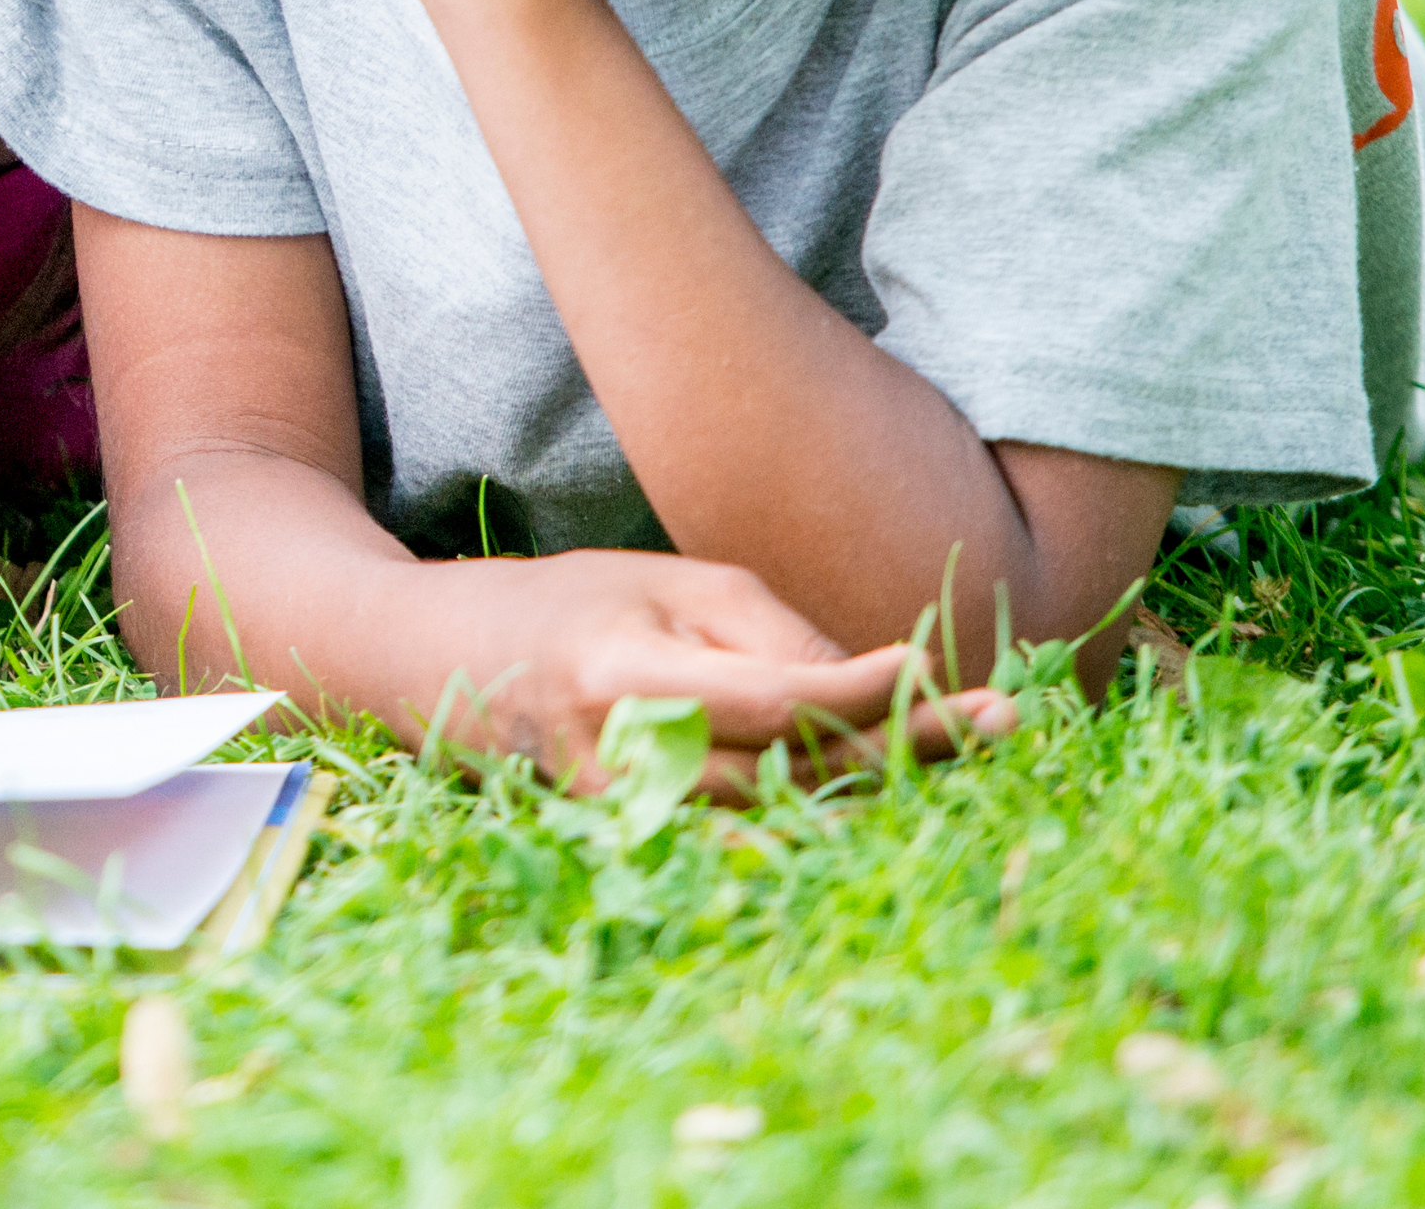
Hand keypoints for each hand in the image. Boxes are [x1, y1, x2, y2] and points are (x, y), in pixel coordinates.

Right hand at [408, 548, 1013, 800]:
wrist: (420, 664)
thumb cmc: (559, 604)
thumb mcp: (660, 581)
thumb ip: (764, 631)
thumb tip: (868, 687)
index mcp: (624, 674)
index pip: (768, 698)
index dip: (858, 691)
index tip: (934, 667)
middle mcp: (624, 761)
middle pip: (791, 770)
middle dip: (903, 746)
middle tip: (1004, 718)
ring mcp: (623, 816)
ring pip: (779, 815)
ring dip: (876, 784)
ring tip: (974, 741)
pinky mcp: (629, 844)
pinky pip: (745, 831)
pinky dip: (817, 809)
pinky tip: (887, 783)